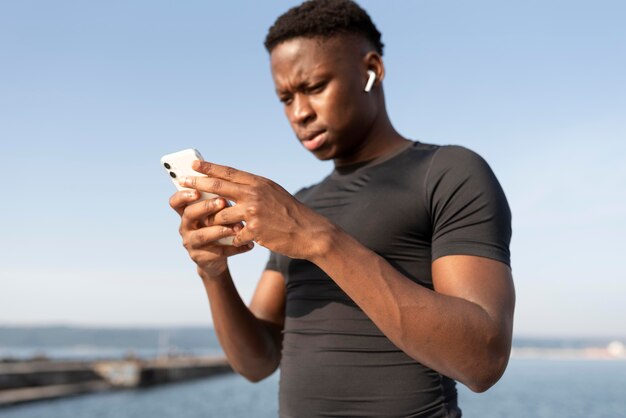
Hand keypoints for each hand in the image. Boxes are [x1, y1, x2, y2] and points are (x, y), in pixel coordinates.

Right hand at [169, 190, 252, 277]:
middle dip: (205, 207)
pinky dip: (236, 248)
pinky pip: (220, 252)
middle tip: (222, 202)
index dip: (183, 195)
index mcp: (186, 213)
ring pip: (203, 236)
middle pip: (189, 215)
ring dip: (221, 230)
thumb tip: (231, 190)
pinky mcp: (202, 258)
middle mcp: (185, 228)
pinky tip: (249, 245)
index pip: (176, 202)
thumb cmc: (216, 227)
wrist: (215, 258)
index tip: (197, 191)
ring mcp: (192, 244)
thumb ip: (217, 203)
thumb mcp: (214, 215)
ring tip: (238, 227)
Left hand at [180, 161, 334, 259]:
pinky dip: (233, 239)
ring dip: (214, 221)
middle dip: (198, 184)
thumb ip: (255, 189)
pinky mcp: (255, 230)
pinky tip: (237, 242)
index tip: (193, 164)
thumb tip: (234, 186)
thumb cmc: (292, 214)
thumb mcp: (274, 194)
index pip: (229, 172)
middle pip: (218, 187)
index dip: (209, 168)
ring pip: (221, 214)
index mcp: (259, 183)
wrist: (310, 232)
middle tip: (182, 182)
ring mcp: (254, 211)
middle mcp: (255, 194)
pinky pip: (234, 235)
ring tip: (210, 226)